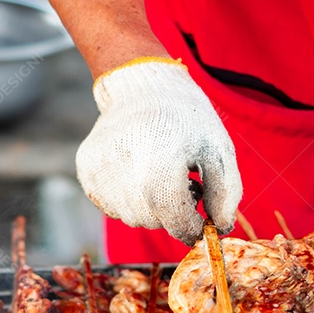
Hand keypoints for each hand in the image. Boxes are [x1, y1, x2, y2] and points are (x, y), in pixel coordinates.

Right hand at [76, 57, 241, 245]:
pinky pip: (111, 204)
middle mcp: (125, 183)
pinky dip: (128, 196)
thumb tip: (220, 227)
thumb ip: (226, 193)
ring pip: (132, 217)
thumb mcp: (219, 149)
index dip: (195, 228)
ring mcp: (101, 179)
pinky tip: (137, 169)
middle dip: (172, 211)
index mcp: (159, 176)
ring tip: (158, 171)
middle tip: (181, 179)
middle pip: (155, 223)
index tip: (203, 221)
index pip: (178, 226)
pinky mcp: (87, 173)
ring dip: (150, 205)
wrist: (140, 84)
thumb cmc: (185, 117)